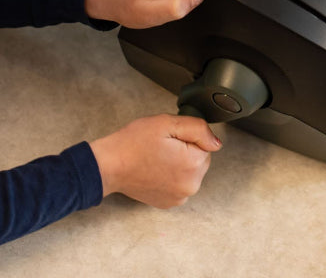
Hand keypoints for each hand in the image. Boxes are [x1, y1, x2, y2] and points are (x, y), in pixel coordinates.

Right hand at [89, 114, 221, 206]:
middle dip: (185, 151)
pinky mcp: (168, 203)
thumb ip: (198, 129)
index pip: (205, 144)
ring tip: (156, 159)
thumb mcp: (167, 123)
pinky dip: (170, 177)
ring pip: (189, 172)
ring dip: (178, 164)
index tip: (168, 139)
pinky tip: (154, 171)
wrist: (108, 165)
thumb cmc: (134, 142)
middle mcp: (191, 186)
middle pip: (199, 160)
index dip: (186, 137)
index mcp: (194, 164)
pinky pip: (179, 184)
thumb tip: (216, 143)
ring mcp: (179, 197)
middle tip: (161, 147)